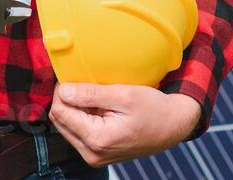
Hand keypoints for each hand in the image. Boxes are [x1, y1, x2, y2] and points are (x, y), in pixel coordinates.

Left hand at [47, 83, 202, 166]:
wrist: (173, 126)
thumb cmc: (153, 109)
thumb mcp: (124, 95)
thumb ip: (91, 94)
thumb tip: (63, 90)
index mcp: (97, 139)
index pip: (60, 112)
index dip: (62, 91)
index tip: (72, 76)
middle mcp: (91, 153)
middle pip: (60, 121)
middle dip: (67, 100)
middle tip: (84, 84)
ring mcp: (94, 156)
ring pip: (67, 127)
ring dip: (75, 109)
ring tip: (95, 97)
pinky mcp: (97, 154)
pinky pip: (78, 133)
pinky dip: (83, 118)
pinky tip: (98, 108)